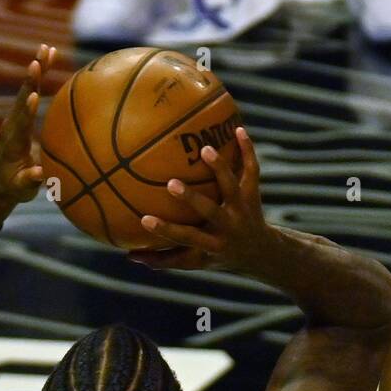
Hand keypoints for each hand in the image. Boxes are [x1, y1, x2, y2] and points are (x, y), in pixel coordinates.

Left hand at [0, 44, 55, 228]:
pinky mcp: (22, 115)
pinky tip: (47, 58)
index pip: (21, 123)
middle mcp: (13, 124)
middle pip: (23, 97)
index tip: (32, 96)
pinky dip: (39, 74)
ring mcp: (16, 117)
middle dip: (31, 79)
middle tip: (38, 59)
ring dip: (37, 68)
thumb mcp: (21, 188)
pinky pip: (31, 90)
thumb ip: (29, 180)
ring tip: (47, 48)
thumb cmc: (13, 188)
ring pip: (27, 88)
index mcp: (14, 142)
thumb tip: (38, 173)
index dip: (26, 110)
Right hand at [128, 128, 273, 272]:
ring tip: (204, 148)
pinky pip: (252, 170)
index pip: (188, 238)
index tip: (144, 220)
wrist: (260, 251)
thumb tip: (129, 256)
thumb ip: (164, 259)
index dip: (167, 231)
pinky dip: (247, 150)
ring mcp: (243, 209)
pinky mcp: (253, 194)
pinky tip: (237, 129)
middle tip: (171, 184)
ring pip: (234, 187)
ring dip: (220, 168)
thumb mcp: (195, 261)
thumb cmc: (218, 254)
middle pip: (212, 212)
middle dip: (193, 199)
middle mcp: (230, 226)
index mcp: (214, 244)